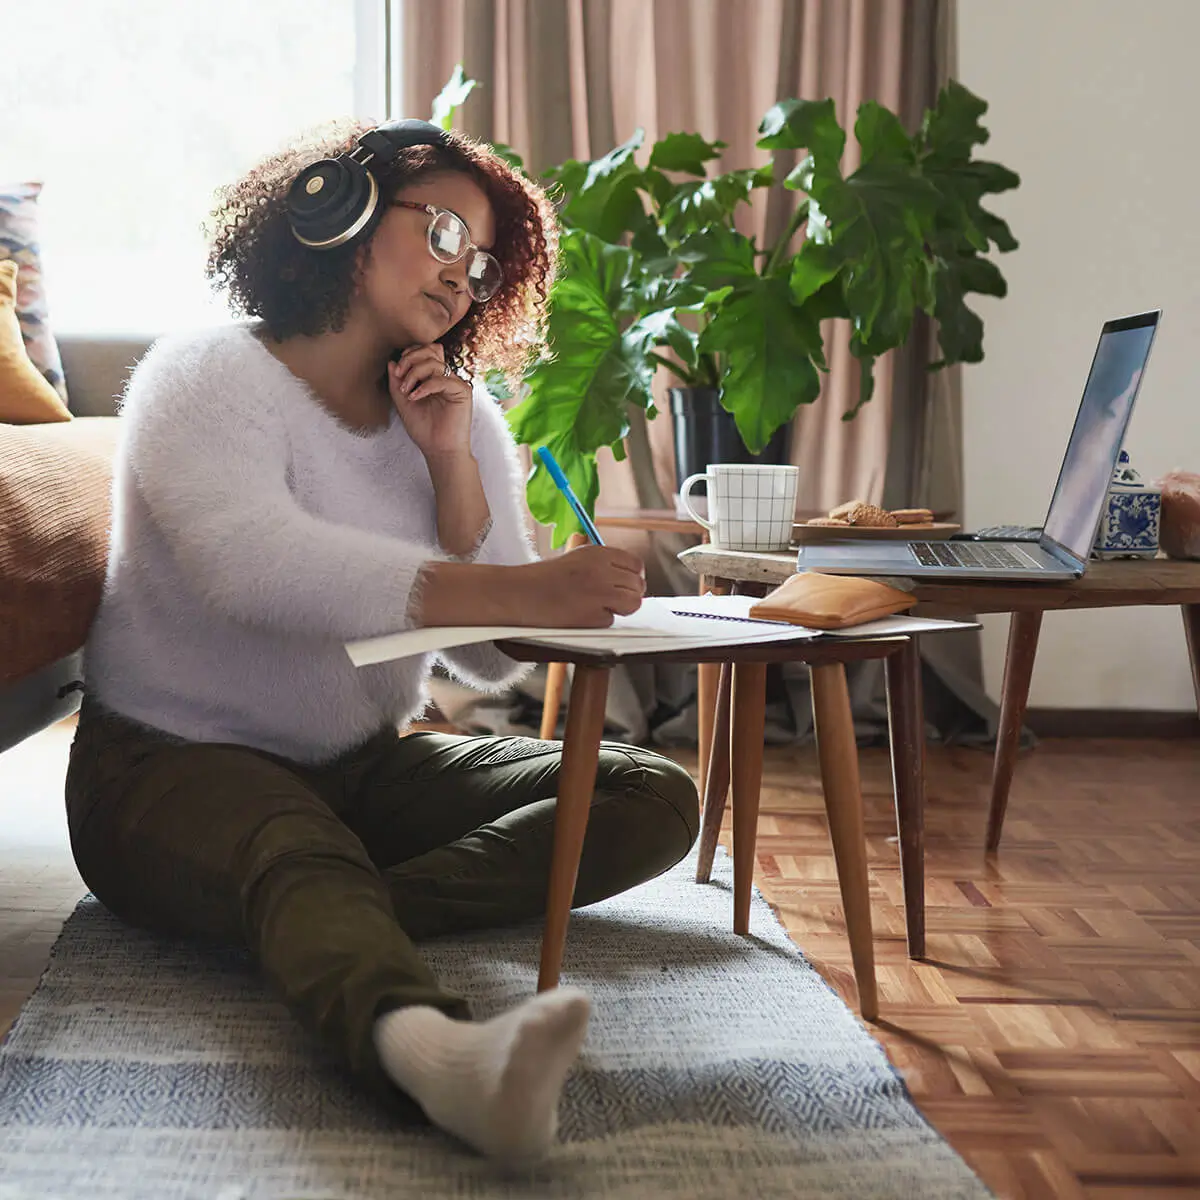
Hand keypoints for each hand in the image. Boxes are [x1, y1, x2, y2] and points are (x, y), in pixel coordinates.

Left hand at [388, 343, 472, 458]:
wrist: (439, 450)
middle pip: (431, 350)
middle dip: (411, 359)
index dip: (410, 354)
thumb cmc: (424, 429)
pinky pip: (442, 379)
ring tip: (407, 391)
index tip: (397, 372)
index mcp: (434, 377)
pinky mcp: (462, 391)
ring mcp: (455, 383)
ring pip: (434, 362)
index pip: (425, 351)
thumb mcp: (403, 402)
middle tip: (400, 376)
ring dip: (415, 373)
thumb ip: (397, 382)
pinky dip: (425, 386)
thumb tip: (392, 362)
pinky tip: (415, 397)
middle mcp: (446, 377)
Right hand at [509, 545, 645, 627]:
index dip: (633, 577)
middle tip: (612, 599)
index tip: (625, 584)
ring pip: (633, 603)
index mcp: (598, 553)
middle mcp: (602, 570)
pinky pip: (612, 620)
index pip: (636, 564)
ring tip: (602, 608)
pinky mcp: (593, 615)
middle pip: (638, 585)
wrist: (520, 594)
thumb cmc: (544, 579)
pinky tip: (583, 615)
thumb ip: (604, 563)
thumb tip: (630, 576)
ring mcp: (599, 592)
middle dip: (629, 594)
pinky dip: (601, 621)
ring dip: (621, 608)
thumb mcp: (577, 558)